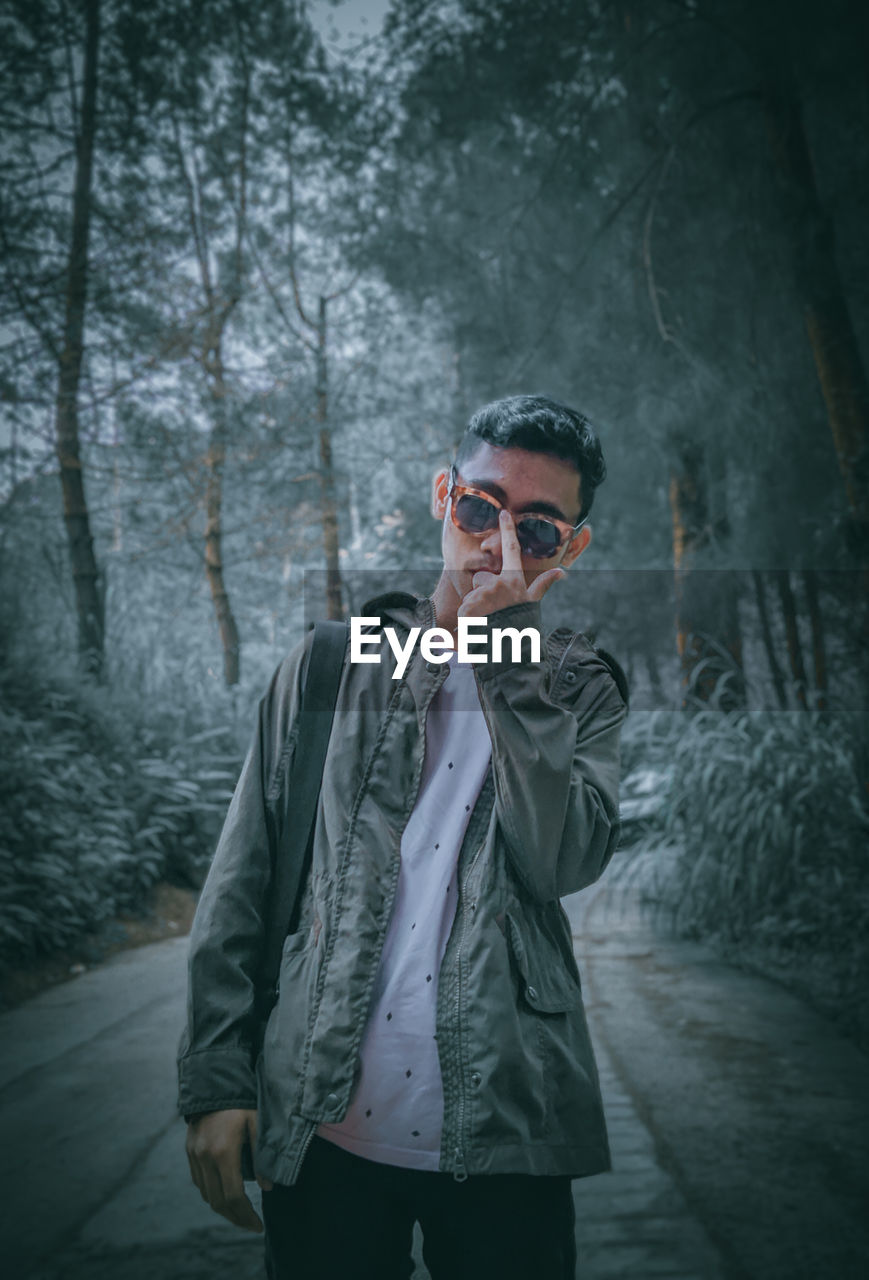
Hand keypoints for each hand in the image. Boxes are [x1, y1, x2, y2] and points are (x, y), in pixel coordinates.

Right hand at [185, 1108, 272, 1231]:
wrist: (213, 1082)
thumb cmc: (240, 1101)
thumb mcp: (257, 1123)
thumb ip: (262, 1156)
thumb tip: (268, 1188)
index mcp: (224, 1152)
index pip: (234, 1196)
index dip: (246, 1216)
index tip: (258, 1226)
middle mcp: (205, 1157)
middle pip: (218, 1202)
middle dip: (235, 1218)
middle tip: (250, 1225)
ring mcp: (194, 1155)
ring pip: (206, 1195)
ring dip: (223, 1208)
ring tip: (240, 1213)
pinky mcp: (189, 1151)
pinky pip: (199, 1182)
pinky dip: (211, 1193)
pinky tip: (224, 1194)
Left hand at [456, 510, 565, 617]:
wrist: (509, 651)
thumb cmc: (522, 624)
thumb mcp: (532, 604)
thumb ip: (543, 585)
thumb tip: (562, 572)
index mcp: (514, 580)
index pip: (511, 550)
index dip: (508, 530)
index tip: (504, 513)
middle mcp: (498, 583)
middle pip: (482, 578)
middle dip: (484, 591)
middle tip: (494, 609)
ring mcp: (482, 595)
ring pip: (472, 594)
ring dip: (476, 606)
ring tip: (488, 620)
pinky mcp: (467, 607)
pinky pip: (464, 607)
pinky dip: (468, 617)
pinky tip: (478, 625)